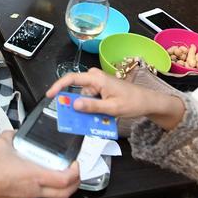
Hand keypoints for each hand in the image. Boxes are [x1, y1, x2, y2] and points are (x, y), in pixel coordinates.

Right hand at [0, 132, 80, 197]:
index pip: (66, 179)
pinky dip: (42, 187)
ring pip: (52, 195)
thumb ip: (15, 134)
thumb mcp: (4, 141)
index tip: (75, 164)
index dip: (76, 172)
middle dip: (75, 183)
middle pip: (66, 193)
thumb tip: (18, 132)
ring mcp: (28, 197)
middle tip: (74, 172)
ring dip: (59, 186)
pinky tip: (34, 178)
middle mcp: (35, 189)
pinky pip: (37, 196)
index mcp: (35, 175)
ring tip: (56, 173)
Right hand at [46, 68, 179, 120]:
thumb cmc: (133, 102)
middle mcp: (96, 78)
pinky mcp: (102, 89)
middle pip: (77, 90)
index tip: (49, 96)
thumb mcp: (111, 108)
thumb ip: (92, 106)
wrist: (148, 102)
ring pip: (84, 97)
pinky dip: (92, 108)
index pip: (72, 78)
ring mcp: (99, 83)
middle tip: (75, 118)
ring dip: (86, 109)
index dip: (58, 86)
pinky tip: (99, 117)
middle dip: (75, 104)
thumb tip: (74, 104)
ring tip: (94, 120)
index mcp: (97, 78)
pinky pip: (91, 99)